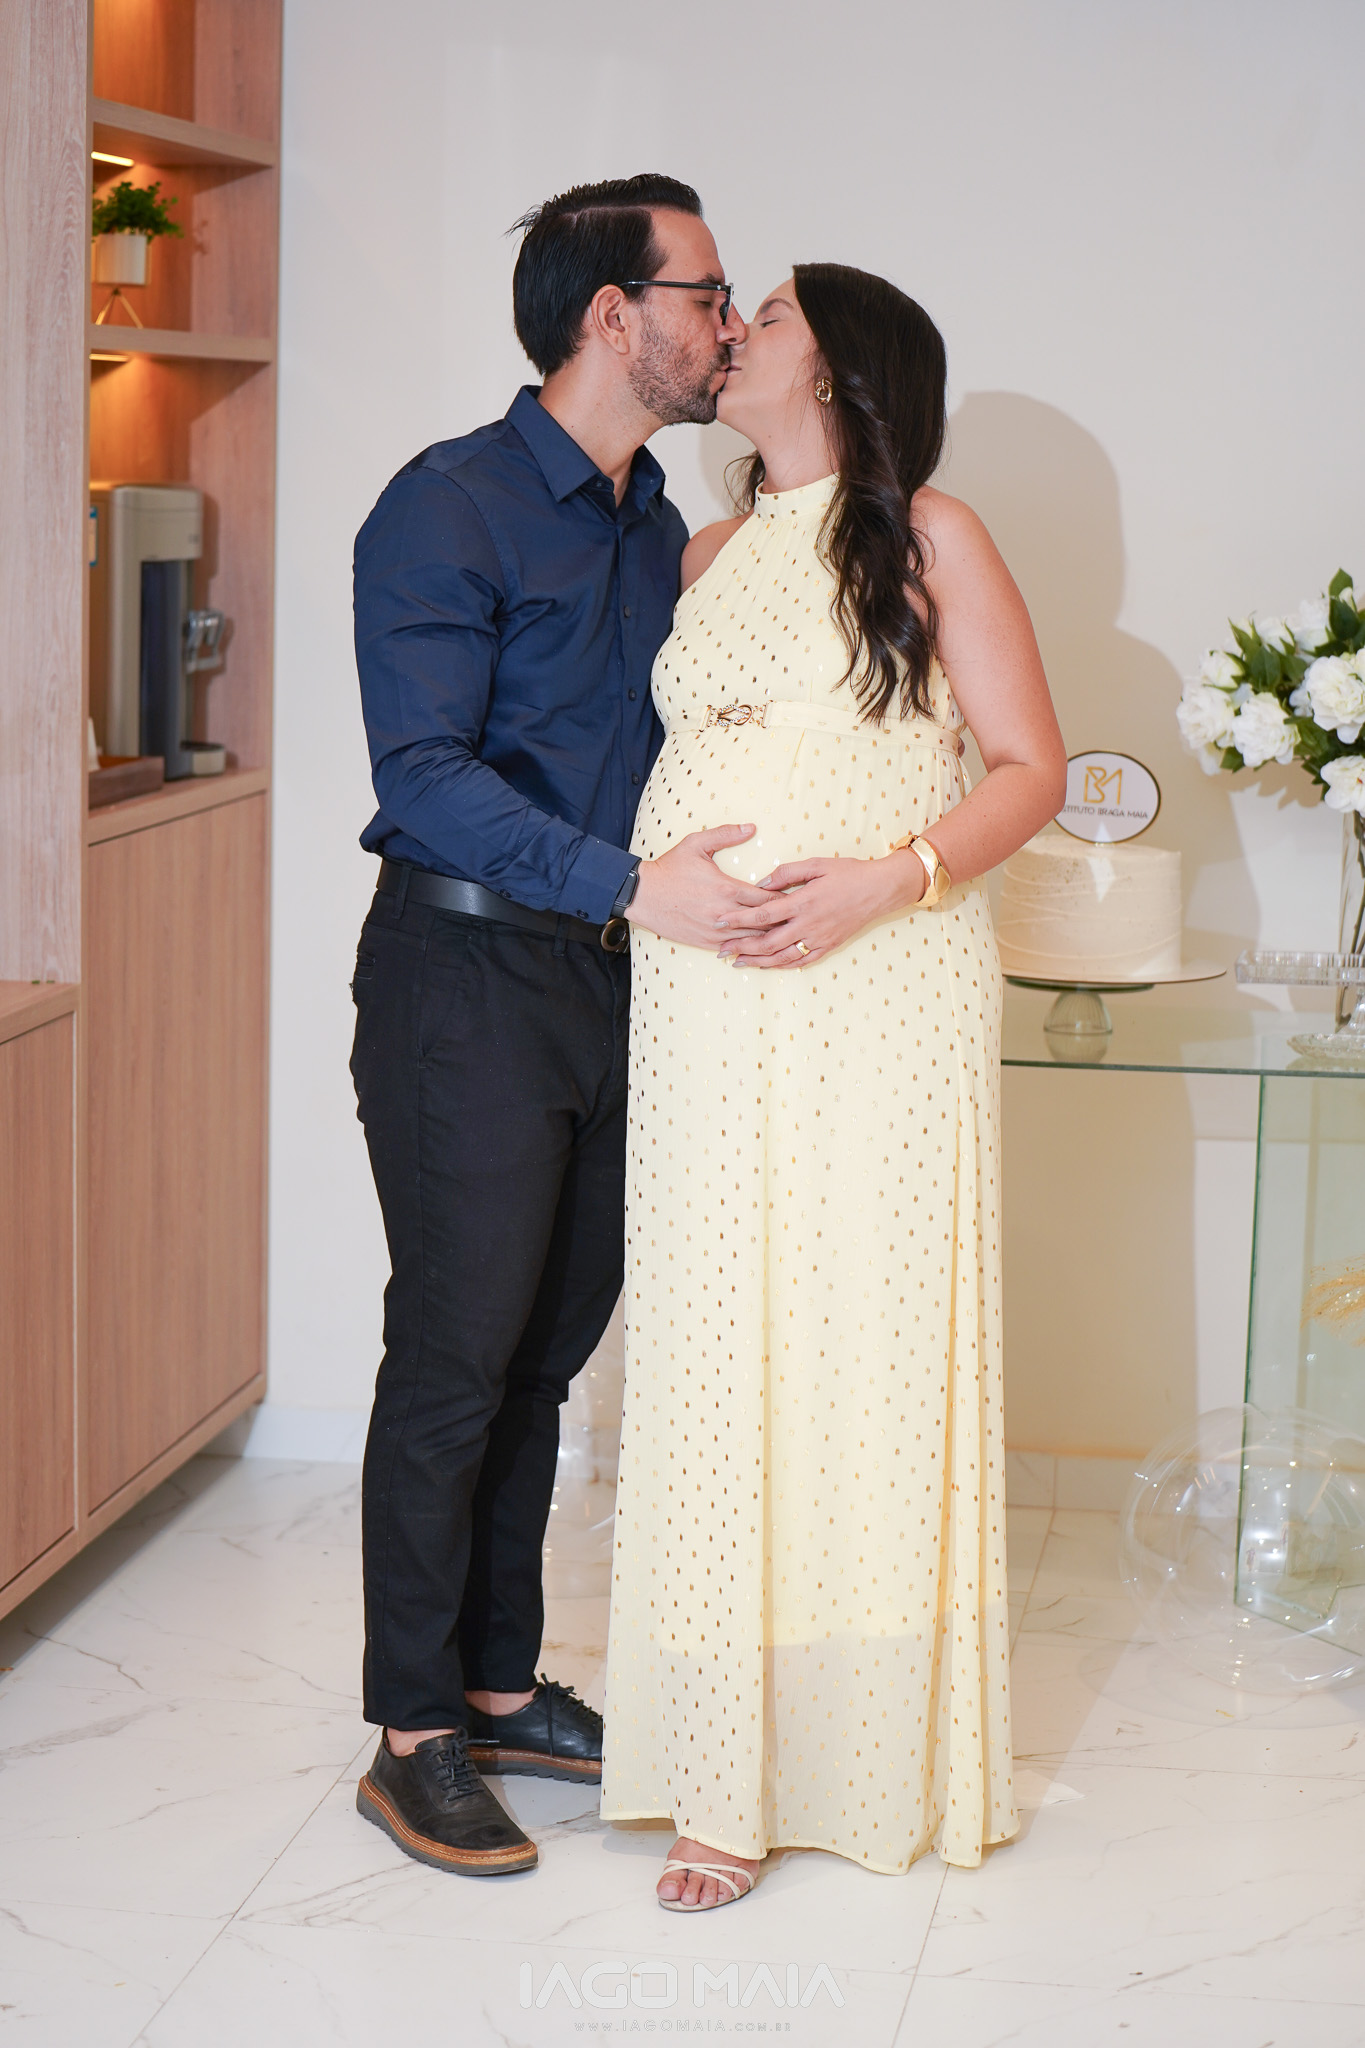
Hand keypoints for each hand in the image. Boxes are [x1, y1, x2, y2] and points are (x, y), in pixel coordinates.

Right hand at [629, 825, 793, 949]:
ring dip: (770, 937)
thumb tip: (751, 827)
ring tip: (787, 936)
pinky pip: (734, 948)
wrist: (642, 894)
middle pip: (765, 922)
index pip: (768, 898)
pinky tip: (762, 948)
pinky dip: (749, 947)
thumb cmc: (670, 868)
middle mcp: (724, 913)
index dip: (786, 899)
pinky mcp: (705, 942)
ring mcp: (715, 930)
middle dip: (783, 921)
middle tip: (800, 919)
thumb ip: (726, 834)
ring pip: (752, 940)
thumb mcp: (696, 844)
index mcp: (727, 888)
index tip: (798, 898)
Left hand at [718, 850, 926, 968]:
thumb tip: (761, 884)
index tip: (718, 922)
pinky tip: (767, 966)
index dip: (737, 920)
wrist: (881, 890)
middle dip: (741, 947)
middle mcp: (809, 924)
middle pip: (767, 942)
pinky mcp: (828, 946)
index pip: (762, 914)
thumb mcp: (817, 864)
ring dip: (757, 961)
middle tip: (720, 950)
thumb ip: (786, 872)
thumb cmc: (849, 873)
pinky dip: (782, 966)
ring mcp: (819, 938)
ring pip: (782, 957)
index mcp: (803, 902)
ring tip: (737, 962)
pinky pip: (801, 961)